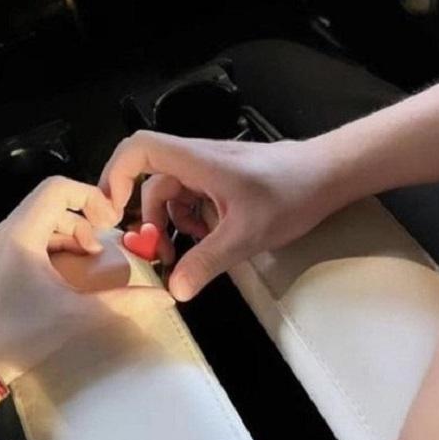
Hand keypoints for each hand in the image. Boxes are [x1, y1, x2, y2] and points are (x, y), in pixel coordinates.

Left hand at [0, 176, 173, 382]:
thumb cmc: (24, 333)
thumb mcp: (79, 315)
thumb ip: (125, 302)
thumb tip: (165, 297)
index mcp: (23, 232)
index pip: (58, 188)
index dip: (90, 196)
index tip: (111, 223)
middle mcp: (8, 230)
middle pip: (52, 201)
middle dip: (84, 218)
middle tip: (103, 247)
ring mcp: (1, 245)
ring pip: (43, 218)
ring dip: (72, 231)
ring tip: (89, 260)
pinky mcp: (0, 260)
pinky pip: (33, 235)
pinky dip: (57, 243)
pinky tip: (69, 271)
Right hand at [100, 131, 343, 300]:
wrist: (328, 176)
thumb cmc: (289, 194)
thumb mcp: (246, 234)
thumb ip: (207, 261)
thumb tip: (175, 289)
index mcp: (194, 161)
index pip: (138, 150)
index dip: (114, 175)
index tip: (111, 212)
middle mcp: (195, 161)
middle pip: (150, 183)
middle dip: (148, 220)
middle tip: (157, 255)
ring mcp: (208, 171)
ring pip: (171, 195)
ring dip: (171, 225)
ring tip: (186, 253)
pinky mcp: (221, 182)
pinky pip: (192, 200)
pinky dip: (191, 222)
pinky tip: (210, 240)